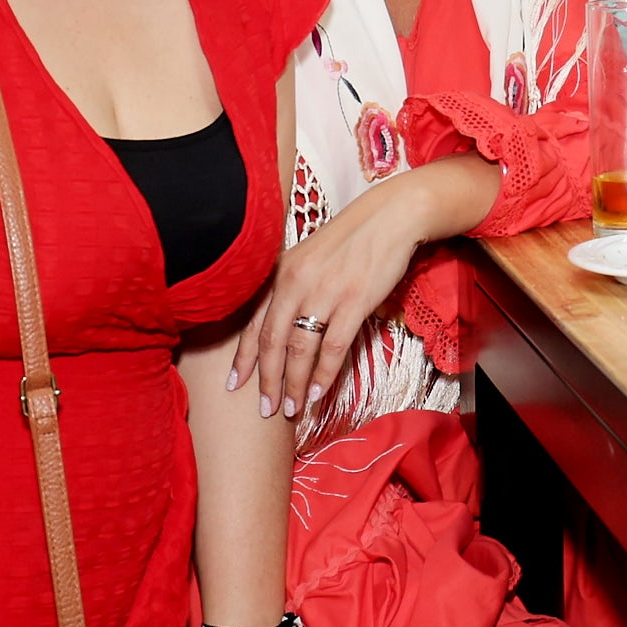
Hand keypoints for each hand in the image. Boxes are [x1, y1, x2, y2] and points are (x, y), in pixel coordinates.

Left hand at [230, 171, 438, 418]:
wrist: (392, 216)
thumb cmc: (354, 237)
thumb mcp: (311, 256)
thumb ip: (293, 286)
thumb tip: (284, 323)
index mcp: (282, 272)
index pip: (254, 323)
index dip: (243, 358)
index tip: (235, 385)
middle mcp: (296, 283)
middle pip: (271, 342)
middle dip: (266, 381)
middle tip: (265, 410)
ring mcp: (324, 292)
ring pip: (299, 350)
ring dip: (294, 385)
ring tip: (292, 410)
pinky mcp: (353, 301)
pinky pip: (332, 347)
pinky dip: (324, 375)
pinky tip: (319, 393)